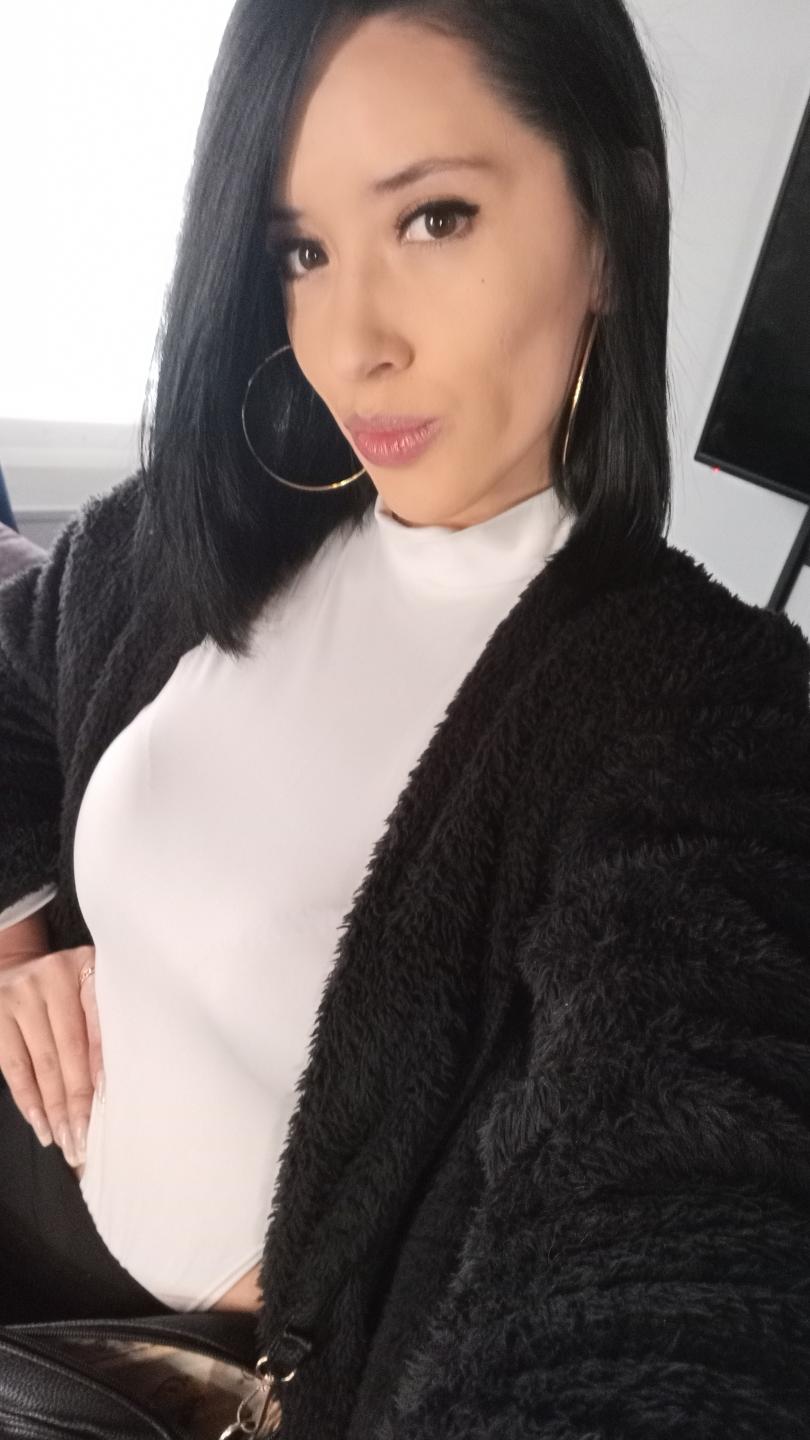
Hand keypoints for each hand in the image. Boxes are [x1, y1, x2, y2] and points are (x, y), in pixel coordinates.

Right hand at [0, 944, 102, 1166]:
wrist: (16, 965)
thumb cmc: (65, 988)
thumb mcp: (89, 989)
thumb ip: (102, 1023)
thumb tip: (111, 1087)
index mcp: (85, 968)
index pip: (98, 1027)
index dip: (102, 1068)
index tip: (109, 1107)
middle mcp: (51, 976)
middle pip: (69, 1050)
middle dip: (78, 1101)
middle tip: (88, 1140)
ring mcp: (18, 995)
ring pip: (41, 1063)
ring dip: (54, 1109)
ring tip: (67, 1142)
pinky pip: (14, 1067)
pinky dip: (28, 1100)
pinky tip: (41, 1125)